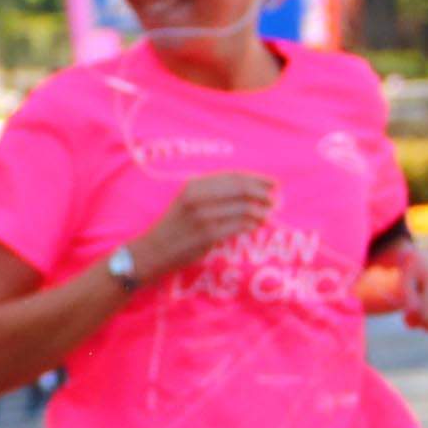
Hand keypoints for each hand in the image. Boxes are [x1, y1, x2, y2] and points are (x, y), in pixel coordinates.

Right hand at [130, 174, 278, 279]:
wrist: (152, 250)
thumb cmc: (175, 225)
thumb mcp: (188, 200)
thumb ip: (213, 192)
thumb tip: (250, 188)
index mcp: (194, 185)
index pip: (235, 176)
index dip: (258, 179)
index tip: (273, 184)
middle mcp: (198, 197)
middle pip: (243, 189)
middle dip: (264, 194)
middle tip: (275, 201)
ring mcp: (203, 216)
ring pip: (245, 208)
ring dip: (262, 211)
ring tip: (267, 215)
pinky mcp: (208, 235)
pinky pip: (240, 226)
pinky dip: (252, 224)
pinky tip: (256, 226)